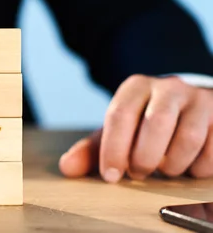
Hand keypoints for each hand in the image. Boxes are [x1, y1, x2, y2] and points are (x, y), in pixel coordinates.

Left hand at [59, 74, 212, 181]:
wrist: (184, 106)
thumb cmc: (143, 124)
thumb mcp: (116, 133)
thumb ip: (91, 150)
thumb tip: (67, 167)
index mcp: (135, 87)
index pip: (119, 116)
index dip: (113, 150)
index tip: (111, 176)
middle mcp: (168, 87)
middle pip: (156, 124)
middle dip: (144, 158)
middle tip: (138, 173)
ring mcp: (199, 100)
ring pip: (188, 138)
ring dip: (172, 165)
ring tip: (164, 169)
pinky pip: (212, 149)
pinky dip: (197, 168)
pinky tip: (187, 167)